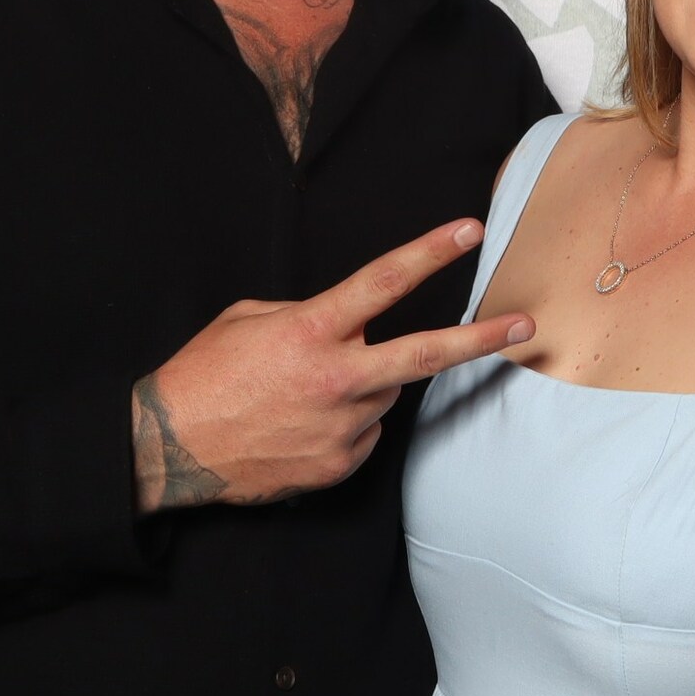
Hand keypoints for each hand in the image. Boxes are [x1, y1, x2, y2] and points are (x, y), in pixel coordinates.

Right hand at [132, 220, 533, 512]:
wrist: (168, 448)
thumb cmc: (204, 374)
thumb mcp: (248, 319)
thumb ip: (307, 314)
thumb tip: (348, 326)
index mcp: (311, 331)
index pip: (383, 282)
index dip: (429, 252)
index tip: (467, 231)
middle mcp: (336, 379)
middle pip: (426, 355)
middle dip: (482, 339)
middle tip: (526, 326)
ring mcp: (341, 426)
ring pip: (384, 394)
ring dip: (365, 385)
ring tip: (308, 392)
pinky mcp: (338, 464)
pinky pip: (364, 433)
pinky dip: (347, 422)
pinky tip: (303, 424)